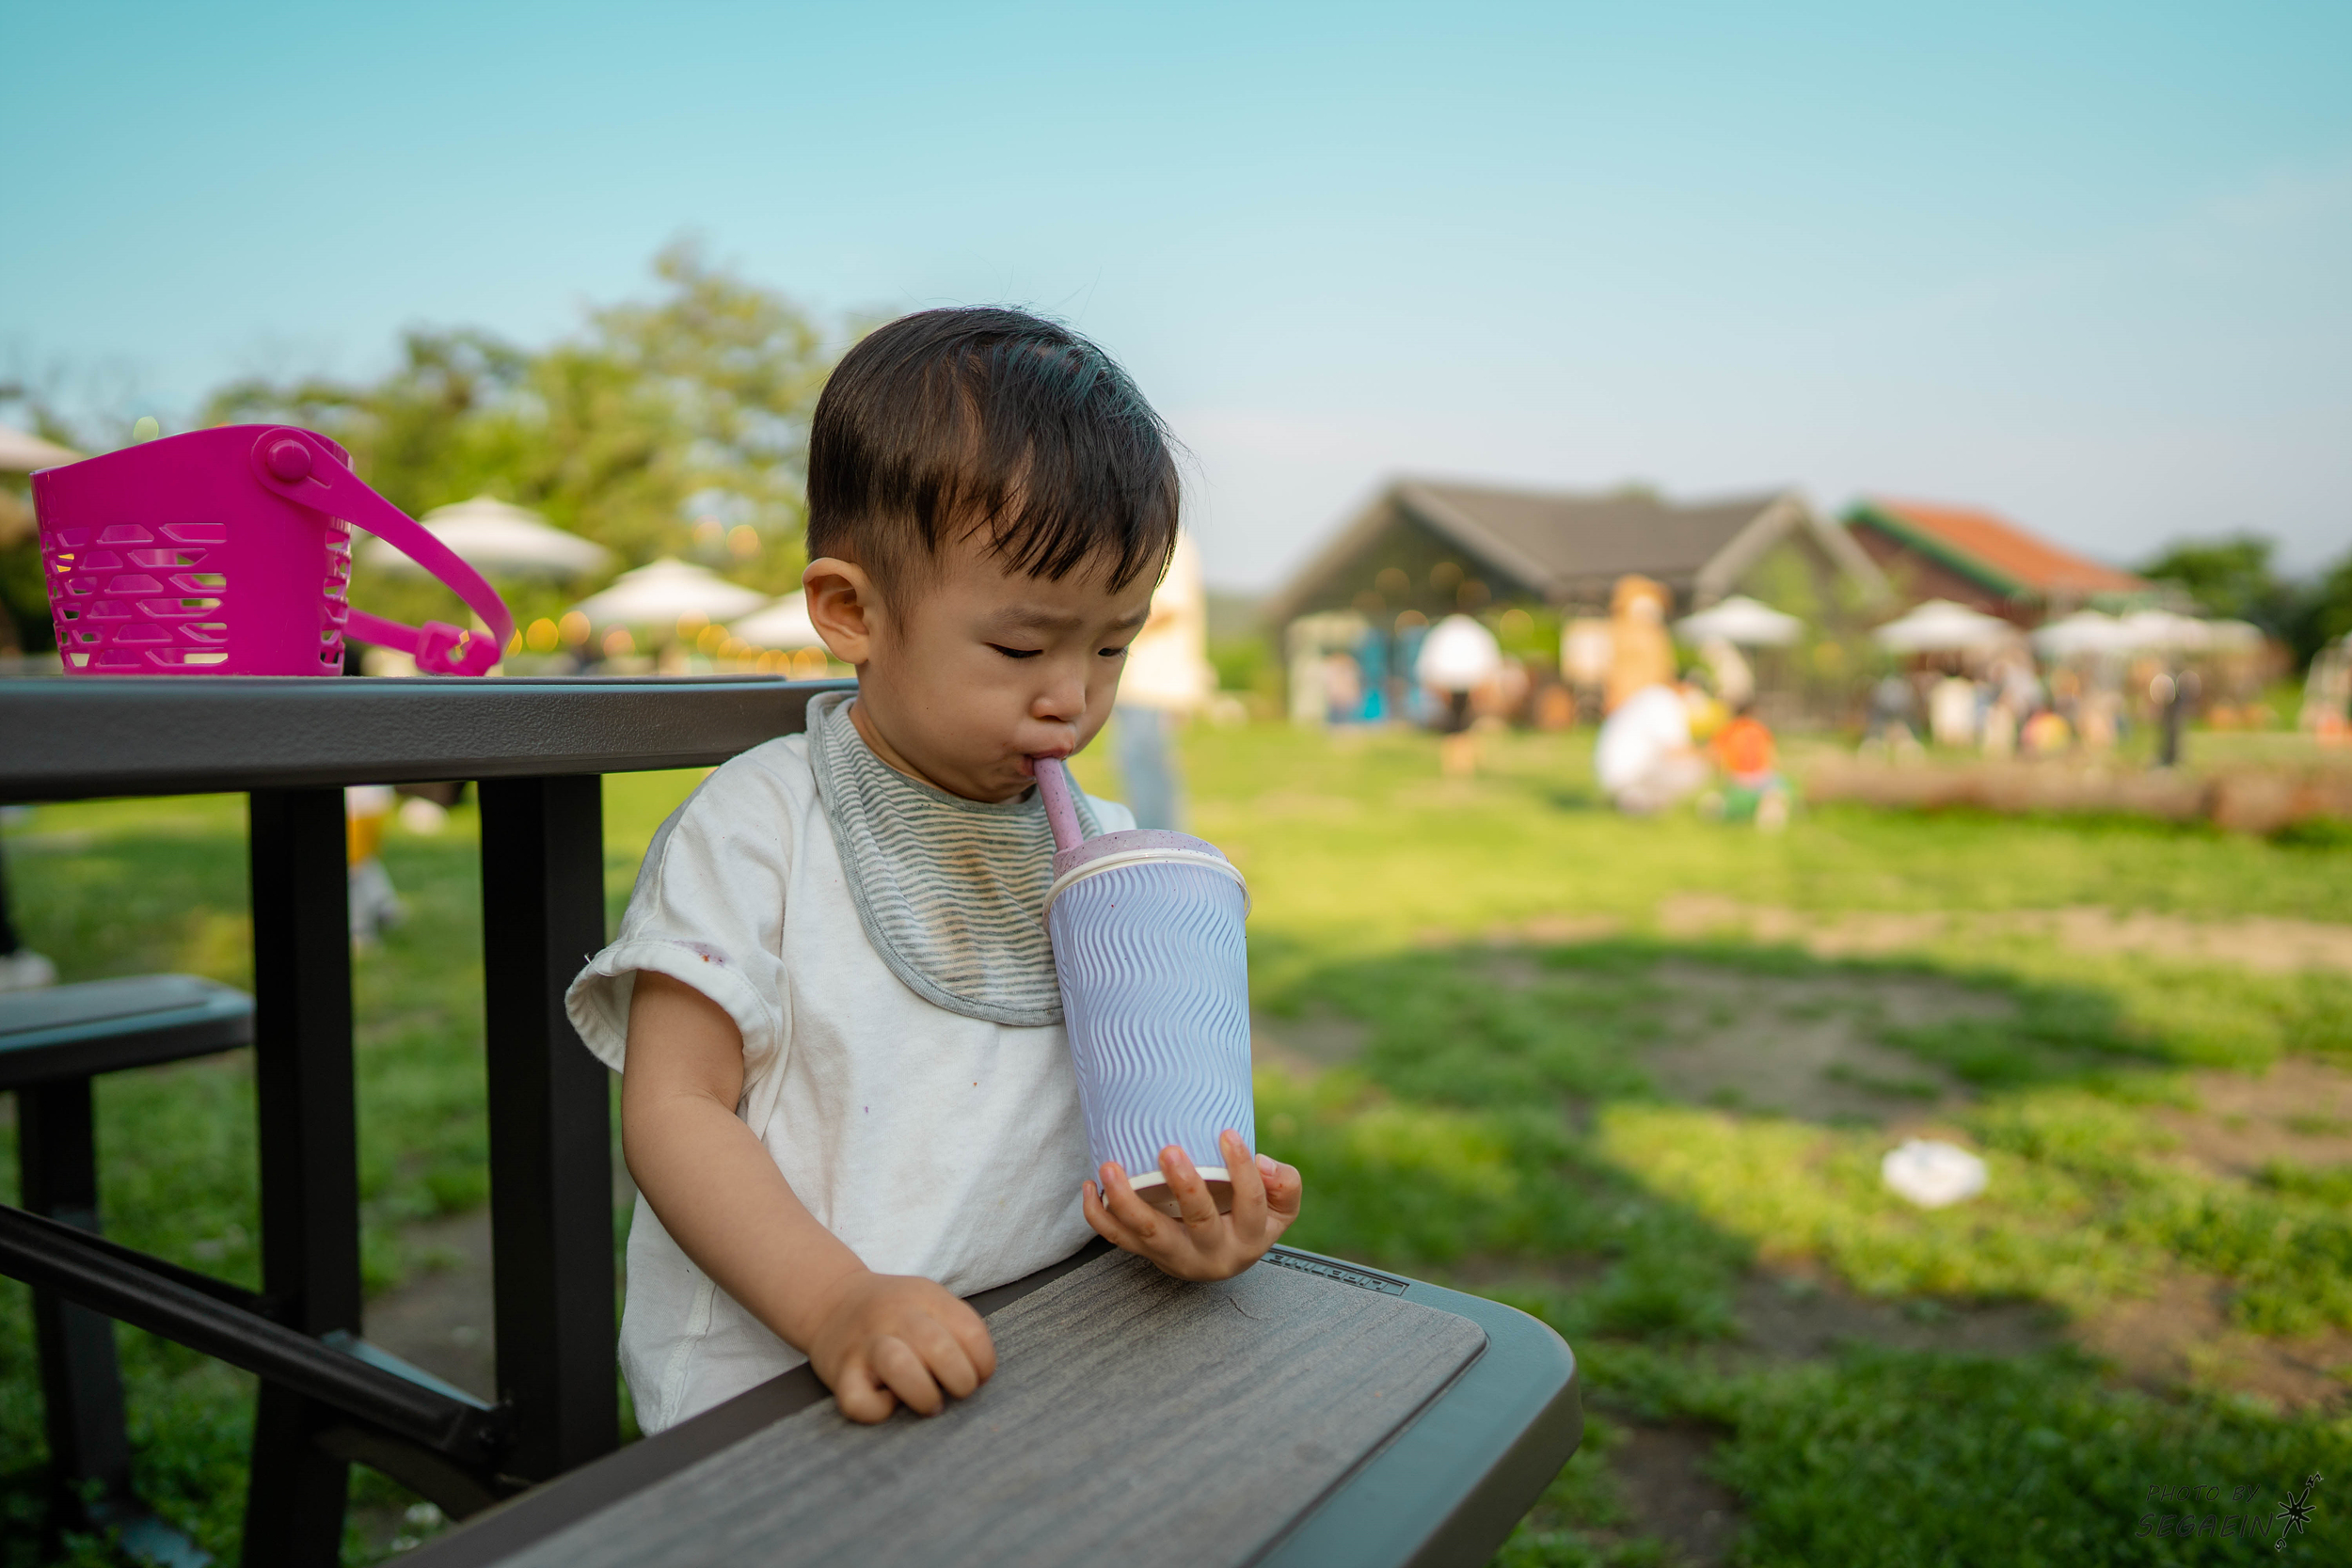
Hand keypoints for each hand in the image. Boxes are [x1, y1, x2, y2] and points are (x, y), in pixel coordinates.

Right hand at [805, 1270, 996, 1422]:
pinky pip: (859, 1402)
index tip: (977, 1373)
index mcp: (925, 1298)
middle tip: (957, 1390)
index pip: (971, 1331)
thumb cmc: (894, 1312)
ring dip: (924, 1394)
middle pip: (939, 1348)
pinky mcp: (841, 1374)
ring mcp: (866, 1345)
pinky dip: (878, 1411)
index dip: (983, 1363)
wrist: (831, 1301)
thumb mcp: (929, 1301)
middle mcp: (895, 1317)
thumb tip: (978, 1376)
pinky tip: (887, 1402)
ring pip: (899, 1366)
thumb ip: (956, 1328)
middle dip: (961, 1381)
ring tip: (930, 1403)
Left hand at [1082, 1130, 1302, 1282]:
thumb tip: (1264, 1163)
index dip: (1242, 1169)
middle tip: (1169, 1149)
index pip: (1250, 1203)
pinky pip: (1117, 1239)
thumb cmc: (1248, 1222)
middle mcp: (1212, 1255)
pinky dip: (1098, 1215)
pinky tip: (1090, 1186)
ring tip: (1110, 1167)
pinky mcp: (1147, 1256)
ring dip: (1125, 1201)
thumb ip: (1284, 1184)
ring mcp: (1175, 1258)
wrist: (1220, 1261)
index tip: (1227, 1133)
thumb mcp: (1280, 1210)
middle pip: (1197, 1223)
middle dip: (1184, 1187)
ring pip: (1147, 1234)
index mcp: (1249, 1240)